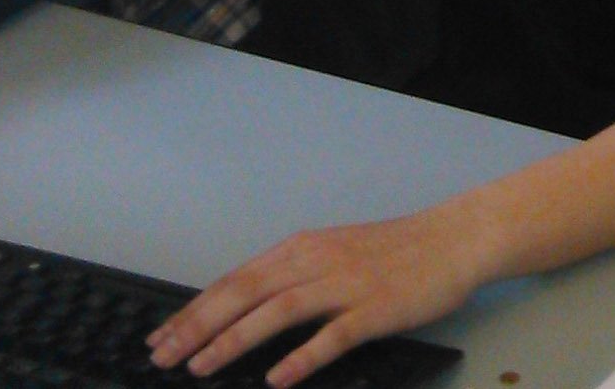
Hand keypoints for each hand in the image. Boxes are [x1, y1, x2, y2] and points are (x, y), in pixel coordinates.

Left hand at [148, 209, 487, 387]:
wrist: (453, 240)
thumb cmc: (394, 251)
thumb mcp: (334, 252)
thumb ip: (294, 275)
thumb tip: (245, 306)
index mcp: (303, 248)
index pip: (236, 279)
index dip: (194, 309)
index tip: (162, 335)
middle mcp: (317, 261)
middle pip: (246, 293)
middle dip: (199, 326)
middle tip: (163, 355)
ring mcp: (346, 284)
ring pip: (279, 311)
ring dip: (235, 339)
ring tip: (202, 366)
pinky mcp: (375, 309)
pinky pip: (334, 335)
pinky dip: (302, 355)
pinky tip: (279, 377)